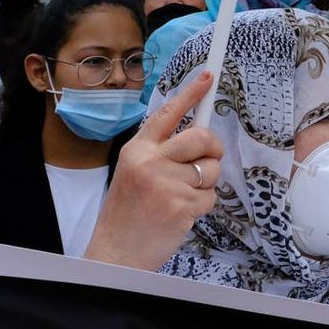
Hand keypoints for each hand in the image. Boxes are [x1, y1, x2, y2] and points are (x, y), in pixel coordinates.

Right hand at [83, 68, 224, 270]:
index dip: (191, 93)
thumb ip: (160, 152)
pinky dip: (202, 206)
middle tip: (206, 162)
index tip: (209, 75)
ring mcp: (166, 184)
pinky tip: (180, 215)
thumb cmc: (128, 212)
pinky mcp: (181, 206)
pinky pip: (211, 197)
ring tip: (180, 198)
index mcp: (137, 150)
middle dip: (212, 150)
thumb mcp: (133, 172)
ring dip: (205, 185)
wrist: (116, 252)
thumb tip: (198, 136)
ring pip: (212, 170)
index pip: (168, 113)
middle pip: (202, 137)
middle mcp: (150, 162)